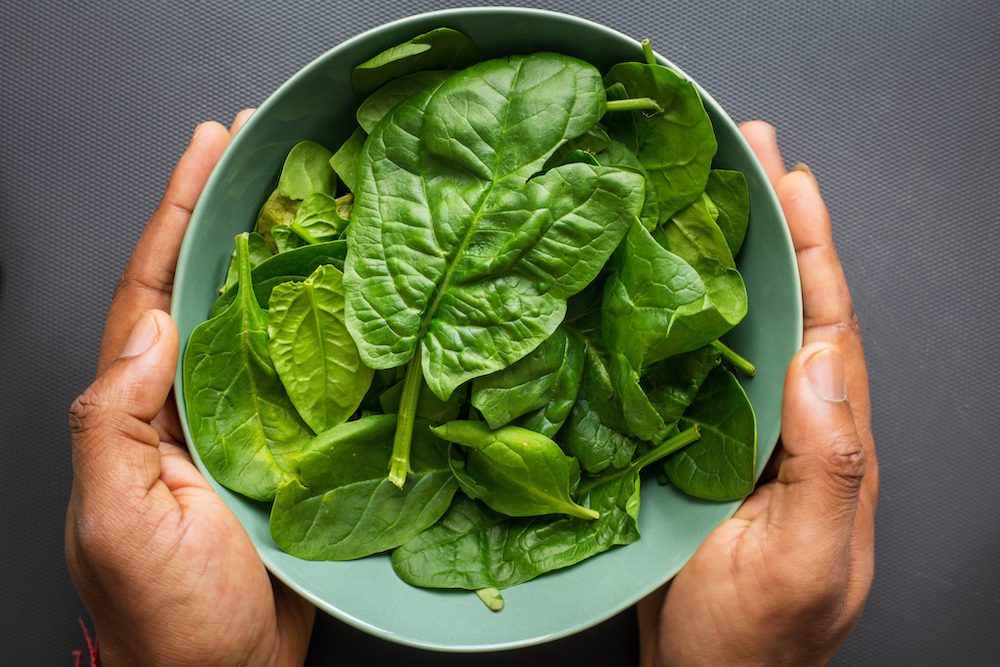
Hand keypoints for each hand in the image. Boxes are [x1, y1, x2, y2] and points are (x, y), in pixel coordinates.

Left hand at [65, 112, 314, 666]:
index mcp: (138, 408)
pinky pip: (306, 372)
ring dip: (281, 257)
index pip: (151, 290)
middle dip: (226, 213)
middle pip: (206, 287)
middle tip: (262, 148)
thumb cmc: (167, 615)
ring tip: (311, 197)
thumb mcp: (115, 520)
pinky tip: (351, 293)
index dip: (175, 214)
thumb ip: (114, 422)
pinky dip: (324, 326)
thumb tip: (149, 326)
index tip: (208, 149)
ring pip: (261, 321)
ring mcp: (241, 423)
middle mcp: (188, 402)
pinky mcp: (289, 448)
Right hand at [638, 121, 877, 665]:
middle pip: (786, 303)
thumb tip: (824, 361)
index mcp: (829, 439)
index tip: (790, 178)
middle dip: (771, 223)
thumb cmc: (755, 642)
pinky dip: (674, 312)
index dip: (811, 246)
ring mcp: (738, 431)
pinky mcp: (691, 445)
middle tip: (745, 151)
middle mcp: (788, 421)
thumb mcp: (806, 563)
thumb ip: (831, 467)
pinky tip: (650, 279)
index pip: (827, 322)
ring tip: (699, 190)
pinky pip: (686, 364)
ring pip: (735, 324)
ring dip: (722, 255)